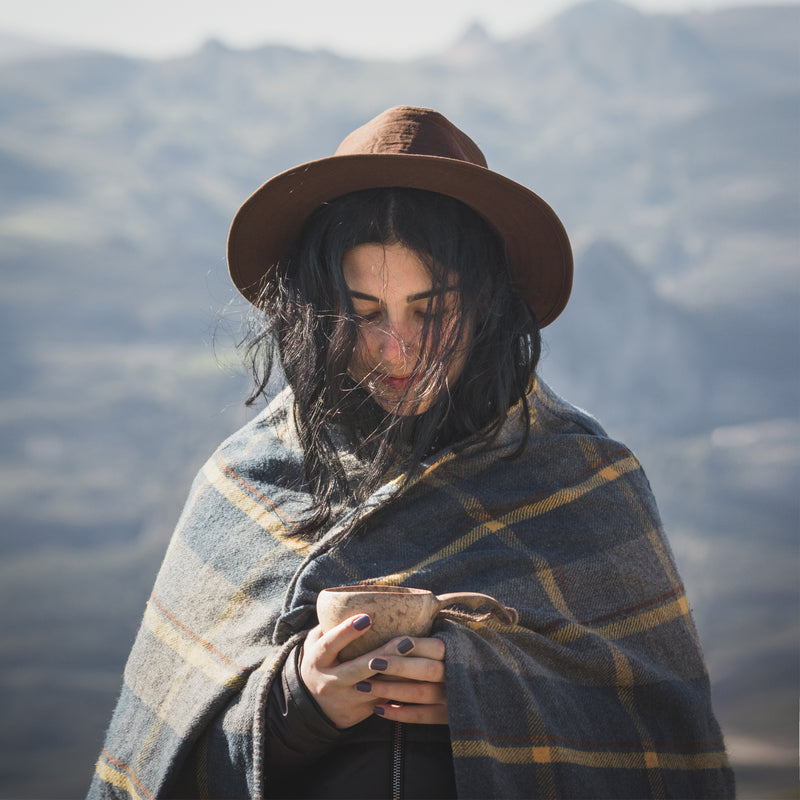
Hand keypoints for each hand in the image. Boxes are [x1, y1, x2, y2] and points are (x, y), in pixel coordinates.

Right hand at [299, 614, 447, 728]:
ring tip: (419, 660)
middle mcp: (330, 682)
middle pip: (359, 669)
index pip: (330, 644)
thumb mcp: (315, 643)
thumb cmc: (320, 663)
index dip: (347, 632)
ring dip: (398, 674)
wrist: (312, 708)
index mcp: (317, 660)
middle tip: (406, 640)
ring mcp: (346, 699)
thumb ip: (328, 624)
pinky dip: (401, 687)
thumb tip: (353, 596)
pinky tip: (418, 677)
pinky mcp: (361, 711)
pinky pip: (385, 699)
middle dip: (383, 655)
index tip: (366, 618)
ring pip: (376, 688)